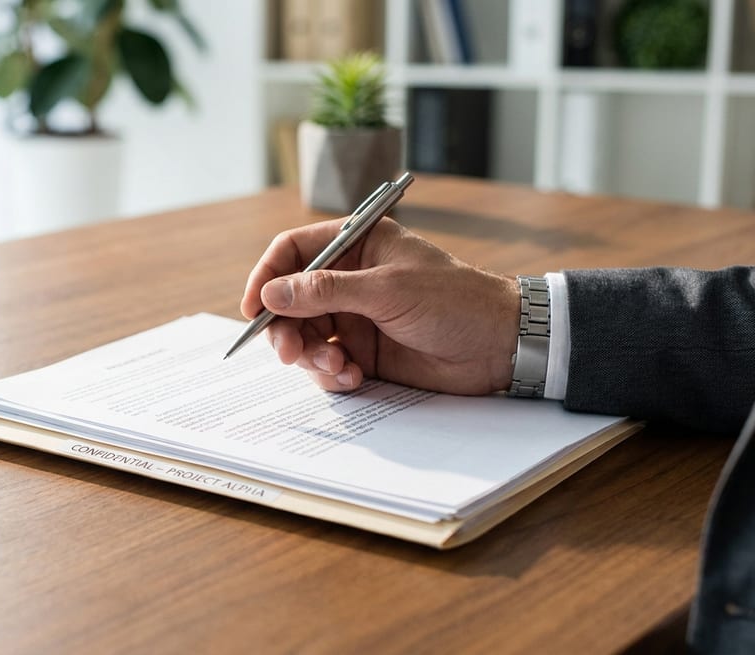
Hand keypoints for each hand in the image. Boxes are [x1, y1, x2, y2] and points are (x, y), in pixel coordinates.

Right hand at [240, 217, 519, 394]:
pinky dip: (331, 374)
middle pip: (290, 300)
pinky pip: (327, 363)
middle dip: (287, 329)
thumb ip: (326, 291)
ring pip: (305, 336)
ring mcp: (355, 317)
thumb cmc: (454, 301)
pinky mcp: (364, 352)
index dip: (268, 277)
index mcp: (357, 245)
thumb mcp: (386, 290)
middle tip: (291, 353)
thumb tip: (273, 292)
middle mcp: (349, 279)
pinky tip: (353, 378)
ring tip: (337, 368)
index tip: (254, 308)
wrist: (499, 347)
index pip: (293, 251)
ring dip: (312, 356)